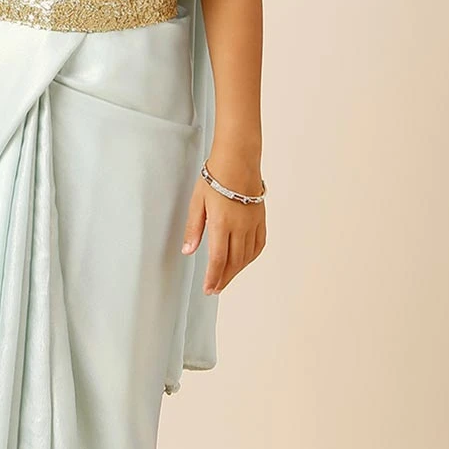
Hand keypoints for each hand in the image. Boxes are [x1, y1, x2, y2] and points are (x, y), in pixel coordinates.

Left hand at [181, 161, 265, 294]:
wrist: (238, 160)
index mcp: (222, 223)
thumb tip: (188, 251)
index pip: (218, 259)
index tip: (209, 289)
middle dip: (223, 278)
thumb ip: (193, 229)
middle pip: (233, 262)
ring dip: (236, 271)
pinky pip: (258, 245)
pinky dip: (250, 258)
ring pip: (247, 256)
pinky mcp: (260, 219)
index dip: (213, 277)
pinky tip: (243, 262)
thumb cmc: (215, 177)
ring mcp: (252, 224)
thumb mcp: (197, 202)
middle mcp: (240, 227)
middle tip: (214, 289)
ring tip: (225, 278)